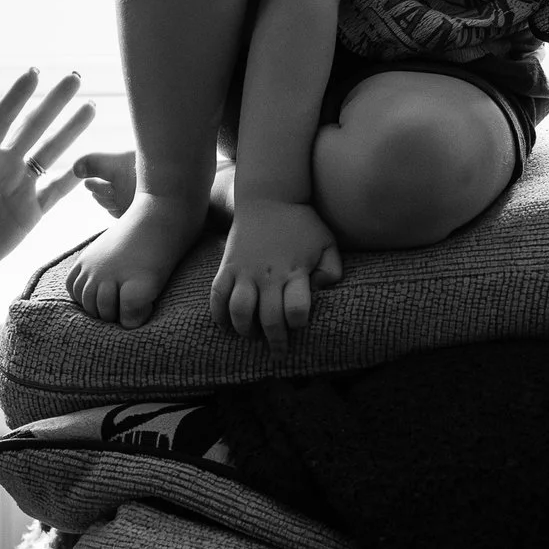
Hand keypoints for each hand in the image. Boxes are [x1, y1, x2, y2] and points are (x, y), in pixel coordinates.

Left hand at [0, 70, 94, 286]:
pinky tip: (90, 162)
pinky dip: (74, 178)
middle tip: (74, 78)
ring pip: (51, 153)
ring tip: (90, 107)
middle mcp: (3, 165)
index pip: (1, 119)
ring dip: (70, 131)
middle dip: (53, 103)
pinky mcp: (31, 213)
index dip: (17, 97)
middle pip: (34, 127)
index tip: (34, 74)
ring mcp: (20, 188)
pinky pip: (57, 191)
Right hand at [209, 198, 343, 351]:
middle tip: (279, 352)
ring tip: (251, 336)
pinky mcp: (227, 266)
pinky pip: (217, 295)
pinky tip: (225, 325)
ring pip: (239, 311)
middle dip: (275, 341)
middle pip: (269, 318)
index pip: (297, 310)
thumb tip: (322, 293)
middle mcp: (269, 275)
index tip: (298, 326)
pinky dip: (218, 314)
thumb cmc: (302, 223)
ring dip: (244, 330)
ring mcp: (245, 271)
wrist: (269, 196)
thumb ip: (332, 270)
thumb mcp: (327, 242)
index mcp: (295, 271)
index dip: (298, 323)